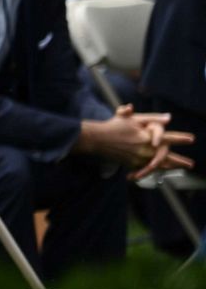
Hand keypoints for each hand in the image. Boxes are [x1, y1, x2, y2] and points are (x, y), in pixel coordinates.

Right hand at [78, 105, 194, 177]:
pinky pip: (148, 169)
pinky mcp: (132, 164)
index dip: (181, 139)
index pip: (168, 138)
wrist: (97, 140)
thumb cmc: (113, 126)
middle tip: (191, 164)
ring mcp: (139, 159)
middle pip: (167, 156)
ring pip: (159, 165)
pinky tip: (161, 171)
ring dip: (171, 167)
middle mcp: (145, 149)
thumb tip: (168, 118)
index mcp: (147, 136)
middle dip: (180, 160)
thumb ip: (151, 118)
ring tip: (180, 169)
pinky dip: (156, 170)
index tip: (191, 139)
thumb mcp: (131, 117)